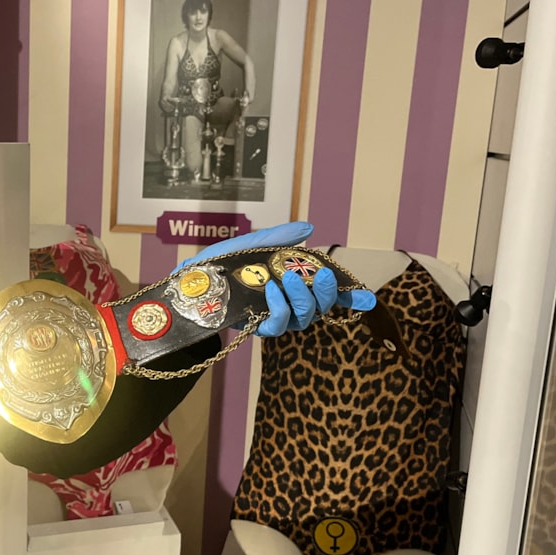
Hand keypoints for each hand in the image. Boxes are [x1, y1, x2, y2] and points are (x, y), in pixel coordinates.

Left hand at [175, 222, 375, 336]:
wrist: (188, 283)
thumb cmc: (218, 264)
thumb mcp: (251, 244)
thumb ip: (280, 238)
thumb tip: (309, 228)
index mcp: (290, 281)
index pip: (324, 291)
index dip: (348, 295)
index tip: (367, 296)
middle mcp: (285, 301)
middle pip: (320, 307)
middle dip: (326, 292)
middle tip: (319, 275)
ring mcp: (272, 315)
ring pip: (303, 318)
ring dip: (302, 298)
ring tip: (289, 279)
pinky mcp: (255, 326)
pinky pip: (277, 325)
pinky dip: (279, 308)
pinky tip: (271, 291)